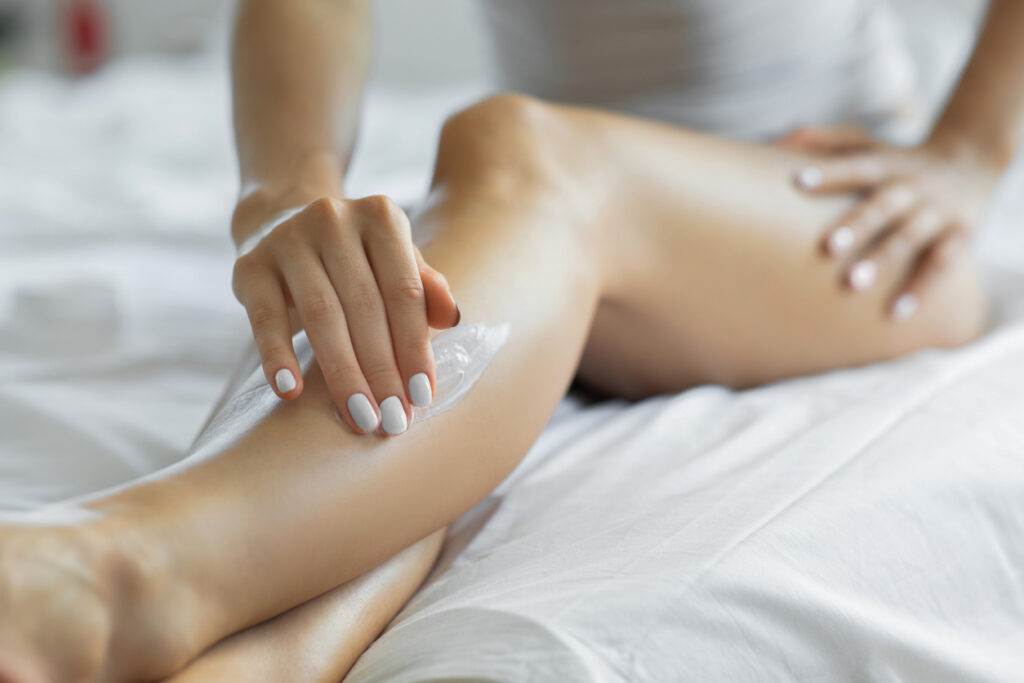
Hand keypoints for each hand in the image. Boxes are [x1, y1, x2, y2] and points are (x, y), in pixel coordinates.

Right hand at [231, 195, 459, 435]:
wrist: (283, 222)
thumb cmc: (357, 257)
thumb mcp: (396, 262)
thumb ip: (425, 287)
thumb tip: (452, 318)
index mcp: (381, 216)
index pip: (404, 292)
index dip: (415, 347)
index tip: (423, 397)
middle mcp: (334, 219)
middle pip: (365, 307)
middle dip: (382, 370)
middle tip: (392, 420)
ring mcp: (288, 238)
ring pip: (321, 315)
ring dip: (343, 374)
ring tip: (359, 418)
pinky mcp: (250, 265)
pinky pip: (265, 318)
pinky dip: (277, 356)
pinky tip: (291, 392)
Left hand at [784, 125, 1003, 319]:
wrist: (970, 164)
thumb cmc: (895, 163)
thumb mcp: (866, 145)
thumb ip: (823, 142)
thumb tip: (777, 139)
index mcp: (886, 165)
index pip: (856, 166)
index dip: (829, 173)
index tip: (797, 182)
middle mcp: (913, 187)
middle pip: (884, 205)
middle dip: (857, 226)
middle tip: (827, 248)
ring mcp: (937, 212)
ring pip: (910, 238)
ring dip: (882, 261)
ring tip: (852, 285)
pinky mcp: (960, 235)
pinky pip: (942, 265)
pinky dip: (921, 290)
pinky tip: (895, 313)